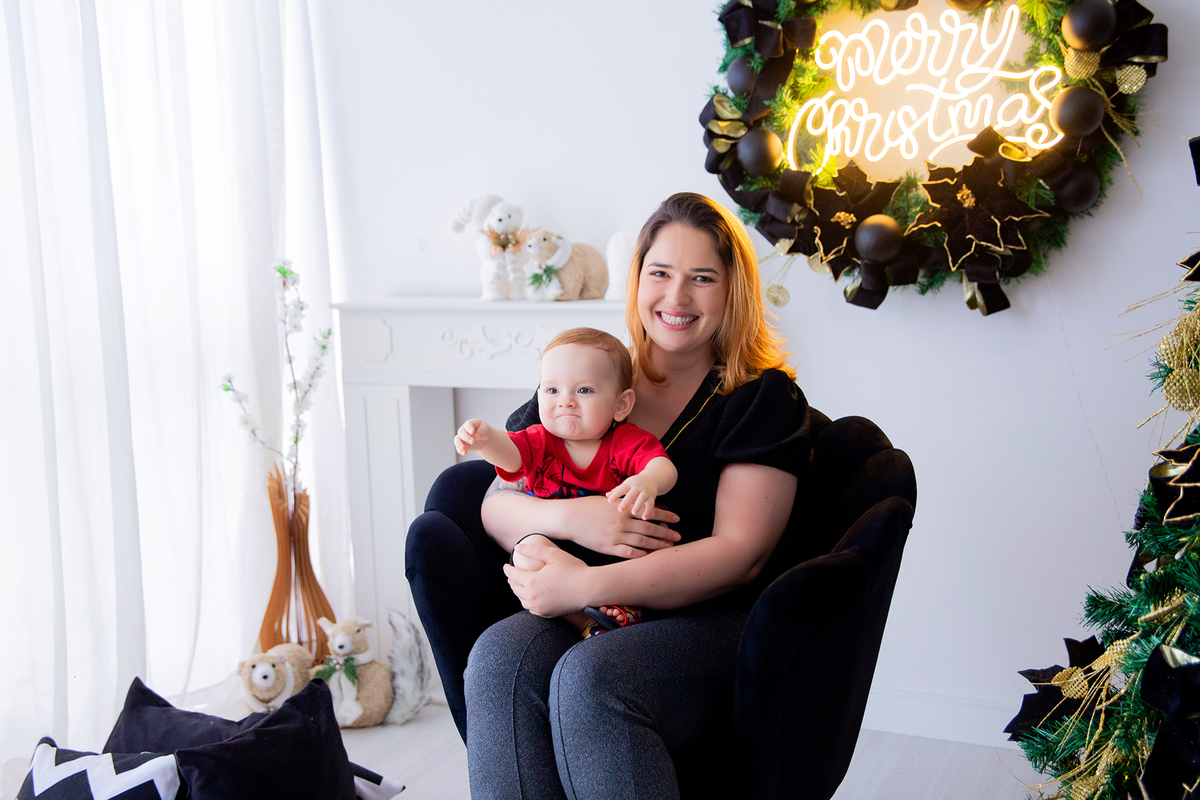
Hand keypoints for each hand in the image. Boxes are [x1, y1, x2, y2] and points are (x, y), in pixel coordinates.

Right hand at [454, 418, 492, 455]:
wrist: (483, 437)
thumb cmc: (484, 430)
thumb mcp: (485, 428)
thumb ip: (482, 431)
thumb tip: (477, 436)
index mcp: (470, 424)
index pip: (468, 425)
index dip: (469, 428)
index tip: (472, 432)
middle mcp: (464, 430)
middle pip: (461, 432)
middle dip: (466, 437)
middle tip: (472, 441)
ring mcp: (462, 437)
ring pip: (457, 440)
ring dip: (459, 444)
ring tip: (463, 449)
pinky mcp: (463, 445)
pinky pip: (459, 448)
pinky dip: (460, 450)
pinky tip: (464, 453)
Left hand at [503, 537, 588, 616]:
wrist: (590, 589)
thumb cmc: (574, 569)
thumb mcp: (554, 555)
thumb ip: (533, 550)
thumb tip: (516, 547)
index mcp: (532, 582)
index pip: (512, 575)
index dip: (507, 569)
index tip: (506, 565)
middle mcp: (533, 597)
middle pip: (515, 588)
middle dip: (511, 580)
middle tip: (512, 574)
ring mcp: (539, 607)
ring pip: (522, 600)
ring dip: (519, 591)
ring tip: (521, 584)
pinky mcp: (547, 614)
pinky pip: (531, 608)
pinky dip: (528, 601)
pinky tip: (532, 596)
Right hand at [558, 495, 679, 558]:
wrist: (569, 518)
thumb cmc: (587, 507)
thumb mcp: (607, 501)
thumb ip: (623, 504)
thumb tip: (636, 504)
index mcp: (624, 509)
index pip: (650, 512)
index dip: (665, 515)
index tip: (677, 518)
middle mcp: (622, 522)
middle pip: (650, 528)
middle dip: (666, 532)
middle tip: (678, 536)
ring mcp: (616, 536)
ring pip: (642, 542)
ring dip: (657, 545)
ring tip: (669, 548)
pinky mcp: (608, 547)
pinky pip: (628, 553)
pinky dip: (641, 555)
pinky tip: (650, 557)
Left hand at [606, 474, 658, 519]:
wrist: (651, 479)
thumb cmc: (635, 484)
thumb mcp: (626, 485)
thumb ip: (617, 490)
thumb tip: (606, 495)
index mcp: (629, 484)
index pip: (621, 489)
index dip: (615, 495)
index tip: (609, 501)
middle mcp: (638, 487)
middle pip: (631, 494)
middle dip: (626, 502)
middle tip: (620, 510)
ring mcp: (646, 492)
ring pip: (642, 498)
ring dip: (638, 505)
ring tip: (633, 513)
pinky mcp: (652, 497)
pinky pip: (650, 504)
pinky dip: (648, 511)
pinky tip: (644, 518)